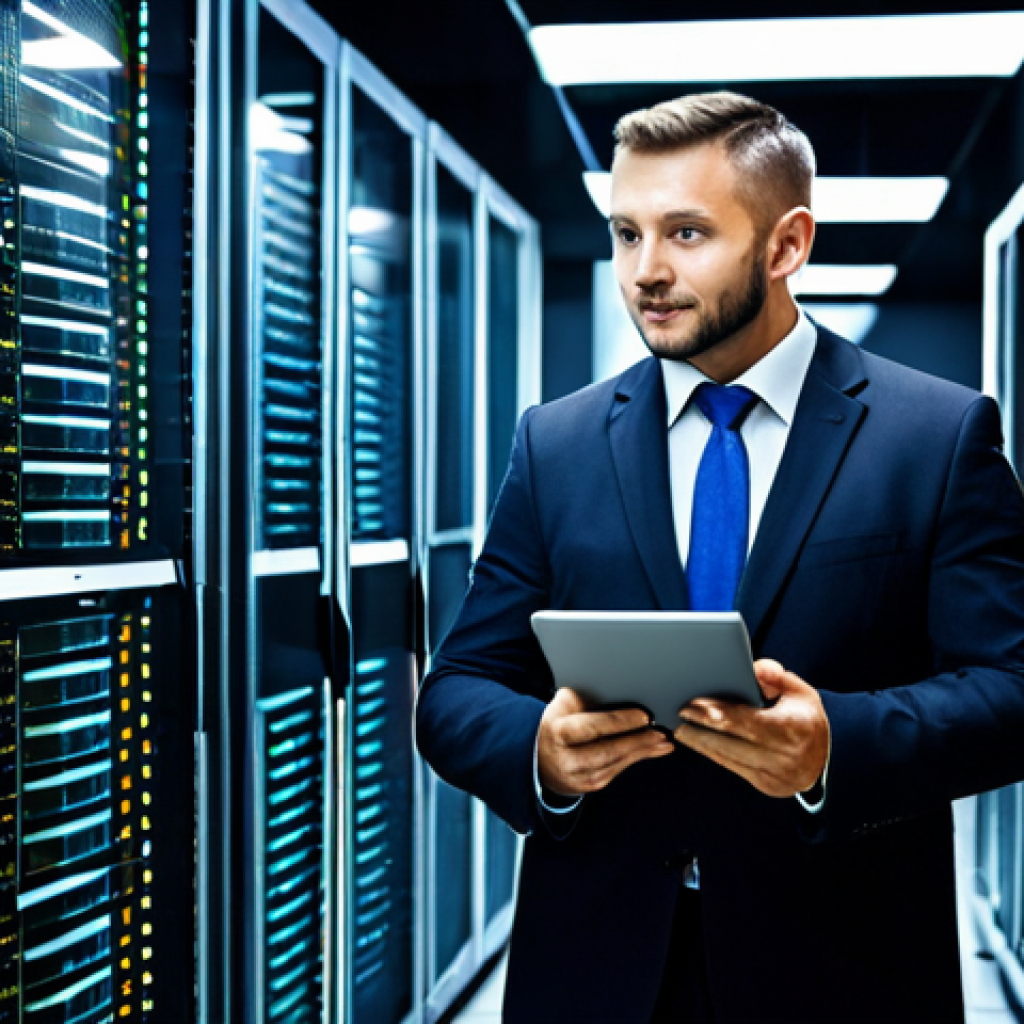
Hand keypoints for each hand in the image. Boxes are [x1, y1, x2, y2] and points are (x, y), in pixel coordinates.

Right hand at [538, 687, 674, 796]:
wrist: (538, 759)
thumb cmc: (557, 723)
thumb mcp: (563, 706)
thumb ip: (585, 696)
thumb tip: (618, 683)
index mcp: (558, 732)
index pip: (592, 727)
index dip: (620, 722)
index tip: (644, 716)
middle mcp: (567, 758)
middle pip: (607, 750)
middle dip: (638, 741)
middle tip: (661, 732)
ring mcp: (578, 776)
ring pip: (615, 763)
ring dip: (643, 751)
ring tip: (664, 741)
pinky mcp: (589, 785)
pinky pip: (617, 770)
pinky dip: (636, 758)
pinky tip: (652, 750)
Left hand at [673, 659, 828, 797]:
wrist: (824, 761)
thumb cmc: (805, 718)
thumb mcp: (800, 692)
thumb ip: (776, 675)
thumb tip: (754, 668)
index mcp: (793, 727)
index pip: (748, 721)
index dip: (718, 715)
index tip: (693, 706)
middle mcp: (784, 754)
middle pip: (732, 742)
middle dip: (701, 729)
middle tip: (679, 716)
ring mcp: (774, 774)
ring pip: (728, 757)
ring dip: (701, 743)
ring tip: (681, 729)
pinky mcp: (765, 785)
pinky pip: (732, 767)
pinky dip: (714, 753)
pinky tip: (699, 742)